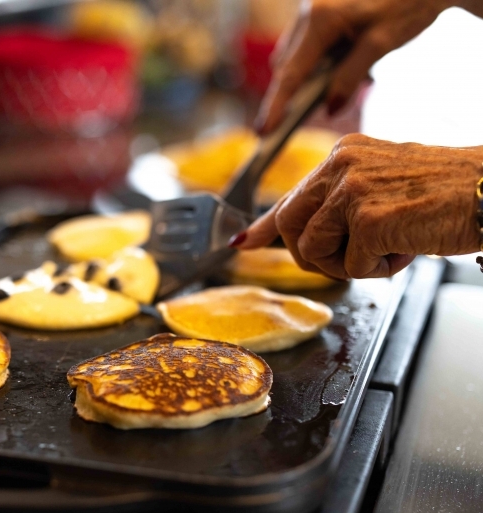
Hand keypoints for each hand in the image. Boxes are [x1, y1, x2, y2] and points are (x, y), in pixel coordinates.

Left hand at [233, 134, 482, 278]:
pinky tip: (406, 250)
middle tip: (342, 261)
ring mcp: (351, 191)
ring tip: (386, 250)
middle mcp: (339, 166)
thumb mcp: (381, 186)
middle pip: (289, 226)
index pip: (291, 195)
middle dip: (309, 255)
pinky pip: (351, 268)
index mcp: (341, 155)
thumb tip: (305, 234)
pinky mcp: (368, 220)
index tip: (245, 242)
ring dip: (347, 265)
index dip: (265, 225)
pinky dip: (378, 272)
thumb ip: (341, 204)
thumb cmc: (446, 192)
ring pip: (313, 250)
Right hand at [255, 0, 454, 133]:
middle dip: (296, 92)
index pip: (292, 75)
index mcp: (319, 20)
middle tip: (315, 110)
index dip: (277, 106)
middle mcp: (307, 13)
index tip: (263, 131)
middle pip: (288, 66)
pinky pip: (307, 45)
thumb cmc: (407, 2)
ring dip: (311, 75)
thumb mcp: (381, 44)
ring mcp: (310, 11)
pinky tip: (350, 57)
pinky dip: (320, 61)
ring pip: (296, 56)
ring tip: (353, 72)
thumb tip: (330, 108)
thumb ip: (351, 78)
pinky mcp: (318, 12)